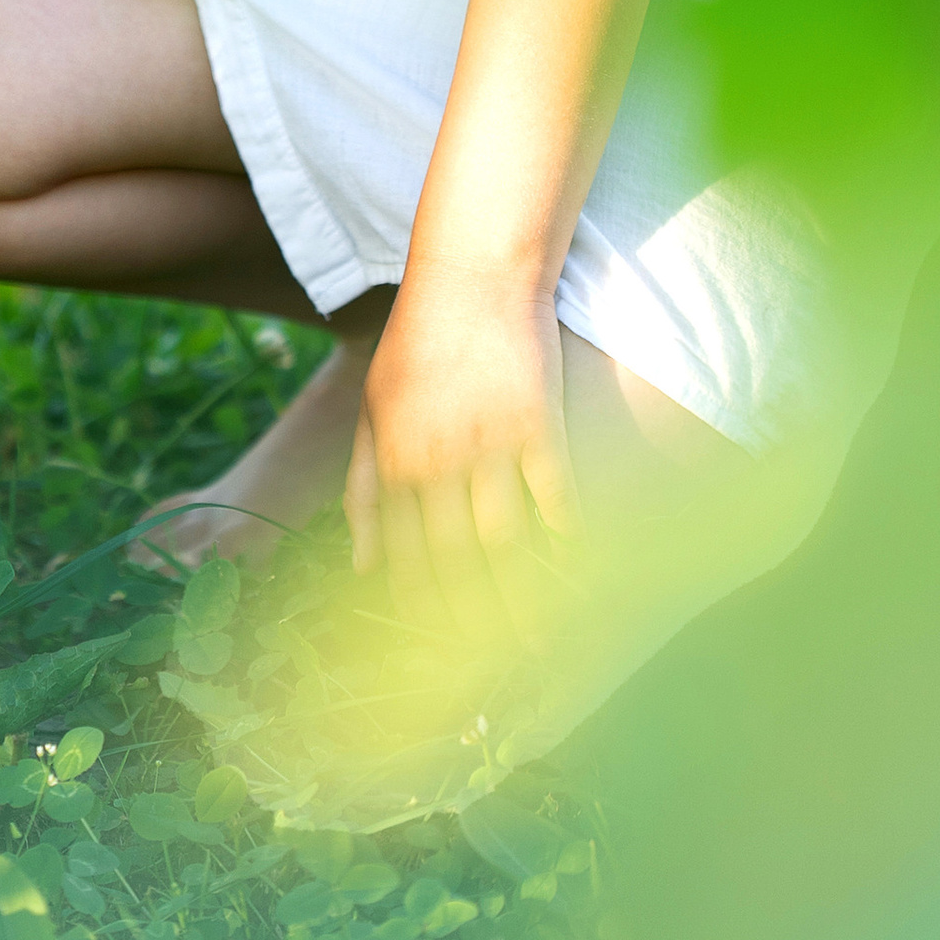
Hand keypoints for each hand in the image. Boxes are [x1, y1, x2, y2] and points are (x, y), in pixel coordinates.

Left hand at [344, 263, 576, 632]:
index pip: (409, 559)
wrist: (470, 274)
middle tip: (498, 665)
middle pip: (458, 562)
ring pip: (508, 540)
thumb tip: (363, 566)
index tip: (443, 650)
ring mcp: (490, 443)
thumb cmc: (416, 344)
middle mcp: (439, 461)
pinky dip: (566, 531)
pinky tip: (577, 560)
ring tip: (540, 635)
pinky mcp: (537, 421)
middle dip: (477, 621)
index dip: (427, 610)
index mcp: (396, 463)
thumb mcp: (372, 411)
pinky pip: (555, 493)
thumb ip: (364, 489)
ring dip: (525, 594)